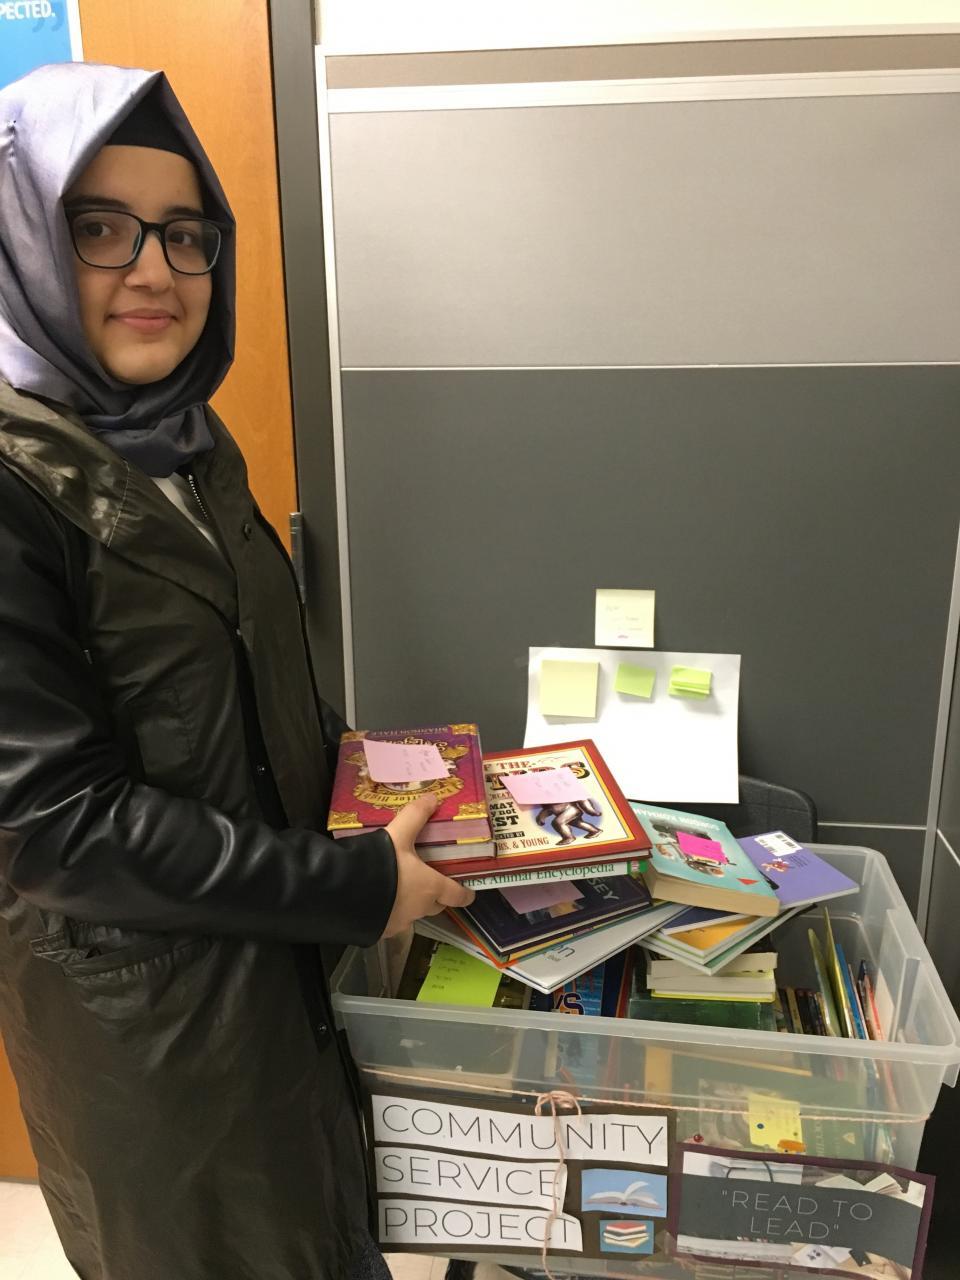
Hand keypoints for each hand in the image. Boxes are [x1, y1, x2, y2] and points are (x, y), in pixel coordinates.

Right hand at [381, 793, 474, 937]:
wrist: (346, 892)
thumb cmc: (381, 862)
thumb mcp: (398, 834)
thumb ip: (415, 815)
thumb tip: (432, 797)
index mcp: (430, 887)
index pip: (456, 895)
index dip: (464, 894)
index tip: (469, 894)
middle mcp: (419, 908)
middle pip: (436, 906)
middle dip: (436, 897)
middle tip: (431, 884)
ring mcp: (400, 922)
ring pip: (413, 914)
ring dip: (411, 904)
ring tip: (399, 889)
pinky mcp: (381, 931)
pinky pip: (392, 921)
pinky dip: (390, 912)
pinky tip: (379, 901)